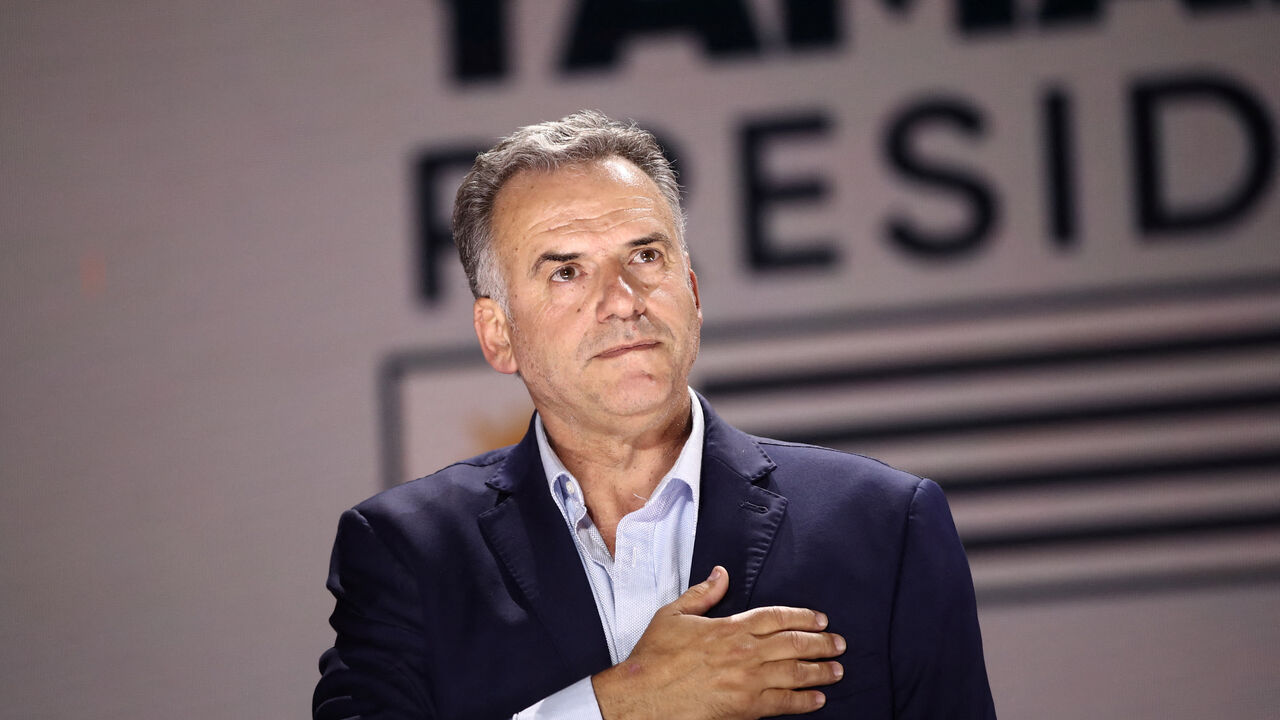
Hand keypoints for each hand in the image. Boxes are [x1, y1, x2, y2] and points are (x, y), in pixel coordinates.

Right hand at [592, 566, 845, 719]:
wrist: (643, 696)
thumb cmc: (655, 657)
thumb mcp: (673, 615)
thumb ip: (701, 594)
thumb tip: (720, 573)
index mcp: (730, 627)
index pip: (776, 617)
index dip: (802, 617)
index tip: (820, 619)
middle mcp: (746, 652)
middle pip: (794, 643)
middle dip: (821, 643)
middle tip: (840, 644)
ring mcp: (748, 681)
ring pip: (795, 673)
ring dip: (820, 671)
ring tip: (837, 670)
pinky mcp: (746, 707)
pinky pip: (784, 703)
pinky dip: (804, 701)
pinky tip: (818, 699)